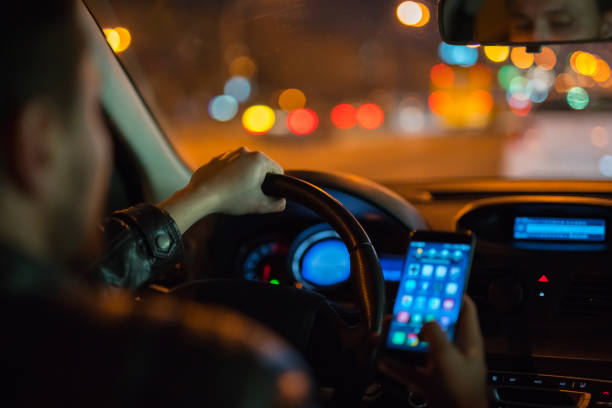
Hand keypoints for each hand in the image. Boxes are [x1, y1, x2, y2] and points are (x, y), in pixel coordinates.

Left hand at [159, 147, 285, 232]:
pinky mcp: (216, 159)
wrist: (201, 196)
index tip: (267, 196)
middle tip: (250, 196)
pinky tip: (225, 189)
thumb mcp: (260, 206)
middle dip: (259, 181)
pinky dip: (230, 176)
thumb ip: (277, 204)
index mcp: (259, 159)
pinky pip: (230, 167)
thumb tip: (281, 201)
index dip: (276, 185)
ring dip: (244, 178)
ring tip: (236, 193)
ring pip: (245, 167)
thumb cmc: (232, 199)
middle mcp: (245, 151)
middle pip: (261, 168)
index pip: (278, 171)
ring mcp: (229, 153)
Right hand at [378, 296, 487, 407]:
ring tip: (383, 333)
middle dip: (415, 318)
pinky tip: (383, 361)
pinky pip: (410, 371)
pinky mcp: (431, 385)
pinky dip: (396, 366)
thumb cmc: (462, 391)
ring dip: (400, 341)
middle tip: (399, 309)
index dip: (452, 293)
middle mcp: (455, 351)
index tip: (436, 282)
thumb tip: (425, 321)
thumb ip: (434, 334)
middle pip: (435, 326)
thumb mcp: (447, 357)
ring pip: (418, 348)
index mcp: (467, 341)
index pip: (464, 309)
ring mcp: (442, 368)